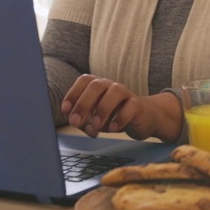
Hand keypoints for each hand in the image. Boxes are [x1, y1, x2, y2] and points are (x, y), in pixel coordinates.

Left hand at [61, 75, 182, 140]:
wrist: (144, 118)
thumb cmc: (114, 116)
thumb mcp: (95, 118)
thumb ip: (83, 120)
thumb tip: (73, 121)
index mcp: (98, 86)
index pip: (84, 81)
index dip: (72, 94)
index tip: (65, 110)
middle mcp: (111, 86)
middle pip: (96, 85)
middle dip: (83, 103)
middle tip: (75, 122)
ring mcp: (126, 94)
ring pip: (115, 92)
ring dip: (102, 109)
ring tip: (95, 125)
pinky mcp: (138, 106)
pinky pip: (131, 107)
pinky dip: (120, 118)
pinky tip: (113, 128)